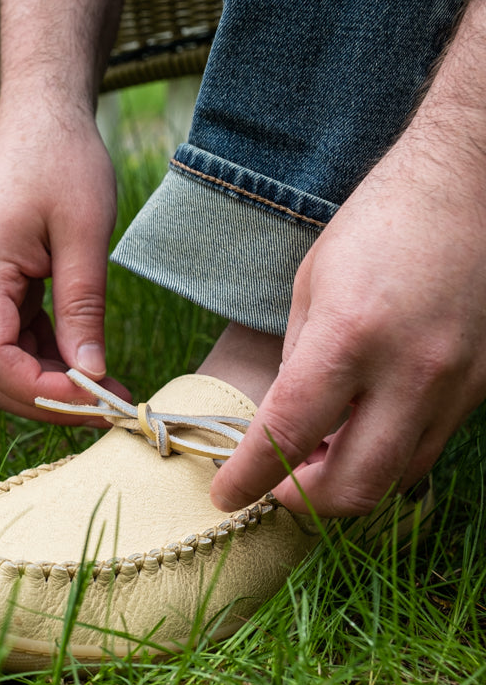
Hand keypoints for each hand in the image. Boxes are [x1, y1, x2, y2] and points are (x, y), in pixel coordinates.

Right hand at [0, 109, 126, 424]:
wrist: (41, 114)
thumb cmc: (62, 159)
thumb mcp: (83, 232)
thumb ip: (83, 306)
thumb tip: (92, 375)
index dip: (39, 391)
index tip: (93, 398)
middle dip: (43, 399)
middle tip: (104, 408)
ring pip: (2, 363)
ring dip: (50, 384)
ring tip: (108, 391)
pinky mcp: (1, 287)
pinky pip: (16, 339)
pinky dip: (50, 359)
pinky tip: (91, 362)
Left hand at [211, 126, 485, 515]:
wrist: (470, 184)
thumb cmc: (378, 224)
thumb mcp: (311, 287)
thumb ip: (297, 363)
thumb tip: (284, 426)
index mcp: (350, 337)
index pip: (288, 436)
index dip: (250, 478)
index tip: (224, 496)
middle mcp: (412, 371)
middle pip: (356, 485)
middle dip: (305, 500)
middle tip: (275, 483)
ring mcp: (458, 384)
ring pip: (400, 476)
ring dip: (350, 479)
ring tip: (318, 450)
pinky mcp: (485, 386)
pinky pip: (430, 445)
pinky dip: (388, 452)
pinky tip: (363, 426)